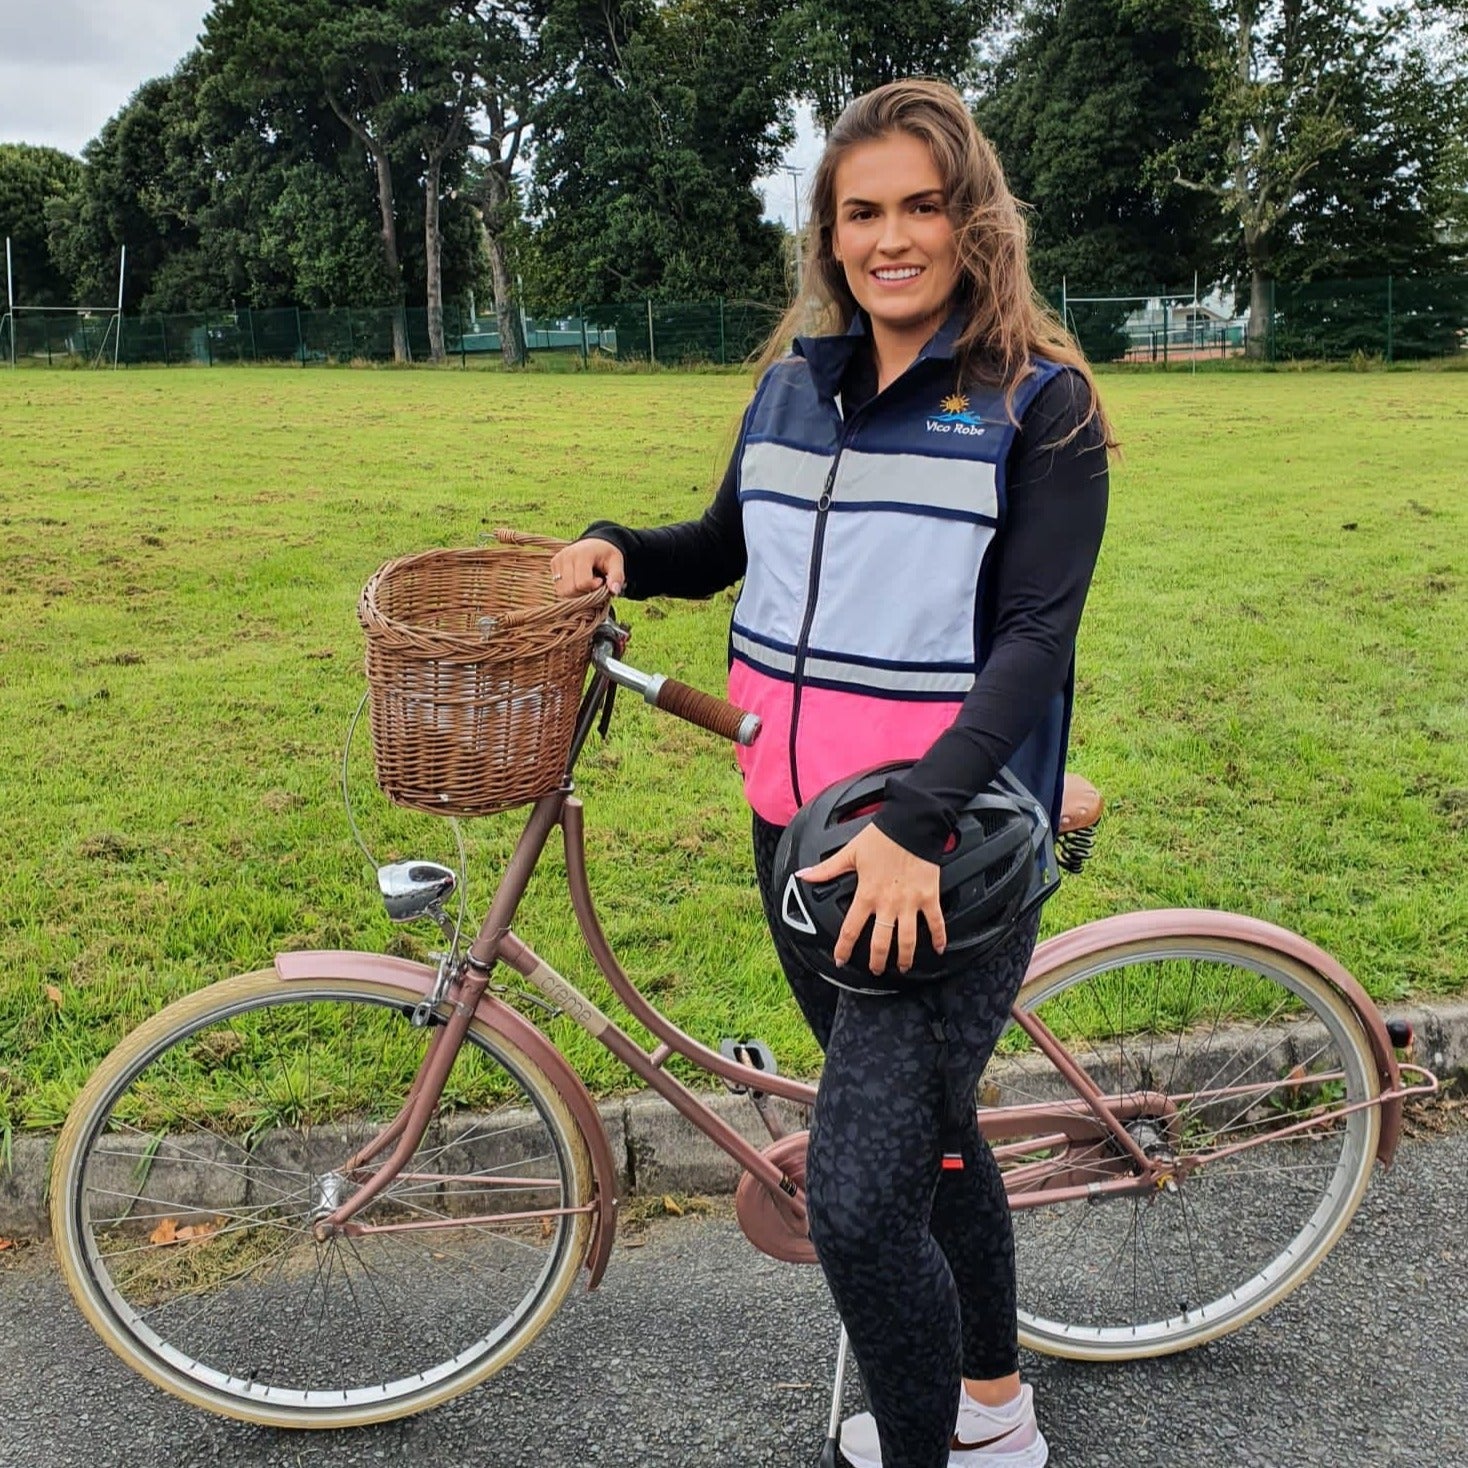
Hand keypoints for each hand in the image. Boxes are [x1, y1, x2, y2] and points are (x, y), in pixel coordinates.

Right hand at [549, 537, 624, 598]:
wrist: (595, 542)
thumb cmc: (606, 554)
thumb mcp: (617, 563)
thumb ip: (617, 576)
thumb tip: (614, 591)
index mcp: (583, 554)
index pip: (583, 583)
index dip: (594, 587)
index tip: (601, 580)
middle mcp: (566, 556)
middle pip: (570, 589)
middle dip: (584, 593)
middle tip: (593, 584)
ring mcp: (558, 559)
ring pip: (562, 591)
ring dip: (575, 593)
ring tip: (586, 583)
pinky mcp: (553, 564)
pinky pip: (558, 587)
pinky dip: (569, 589)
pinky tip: (577, 580)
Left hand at [797, 823, 947, 975]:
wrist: (912, 824)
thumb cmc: (882, 837)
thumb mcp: (849, 853)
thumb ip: (826, 869)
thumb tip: (803, 875)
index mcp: (867, 894)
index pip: (851, 929)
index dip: (844, 948)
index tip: (841, 960)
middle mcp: (888, 903)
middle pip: (881, 942)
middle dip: (877, 961)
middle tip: (876, 970)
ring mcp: (910, 903)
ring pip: (908, 939)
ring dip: (905, 957)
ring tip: (903, 966)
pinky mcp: (929, 897)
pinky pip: (936, 922)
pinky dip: (939, 937)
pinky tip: (939, 949)